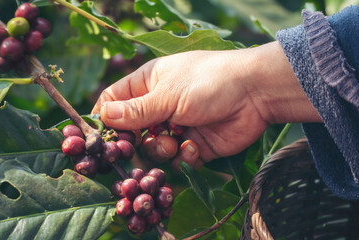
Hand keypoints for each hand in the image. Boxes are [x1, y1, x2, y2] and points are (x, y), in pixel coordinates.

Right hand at [92, 42, 319, 168]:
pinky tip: (195, 146)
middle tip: (140, 145)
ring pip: (154, 150)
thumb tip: (102, 116)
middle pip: (132, 132)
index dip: (107, 119)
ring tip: (173, 142)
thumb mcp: (167, 95)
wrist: (255, 94)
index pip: (114, 101)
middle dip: (135, 142)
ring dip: (161, 149)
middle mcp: (159, 106)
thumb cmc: (208, 82)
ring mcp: (178, 127)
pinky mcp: (196, 146)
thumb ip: (135, 111)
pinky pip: (178, 160)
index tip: (105, 137)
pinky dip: (185, 156)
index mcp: (148, 84)